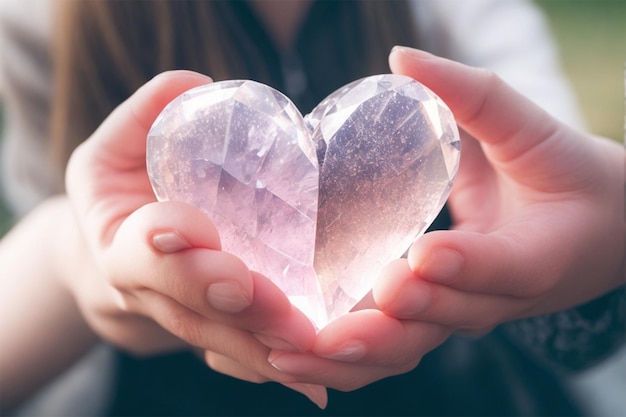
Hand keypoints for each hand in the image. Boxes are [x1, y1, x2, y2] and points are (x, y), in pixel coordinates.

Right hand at [63, 71, 326, 405]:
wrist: (124, 250)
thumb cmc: (122, 189)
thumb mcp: (118, 144)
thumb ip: (149, 111)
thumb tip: (197, 85)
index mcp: (123, 244)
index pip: (137, 251)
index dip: (163, 245)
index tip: (191, 232)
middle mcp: (153, 293)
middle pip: (188, 308)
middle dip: (231, 305)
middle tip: (275, 304)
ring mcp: (187, 318)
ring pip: (223, 341)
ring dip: (265, 345)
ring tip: (312, 347)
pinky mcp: (218, 330)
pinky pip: (245, 355)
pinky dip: (278, 366)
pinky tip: (319, 377)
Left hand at [257, 47, 623, 391]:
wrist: (593, 235)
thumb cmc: (564, 179)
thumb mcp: (531, 131)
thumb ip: (472, 96)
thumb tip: (403, 57)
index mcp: (538, 255)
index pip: (504, 267)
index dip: (464, 266)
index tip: (420, 258)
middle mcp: (496, 298)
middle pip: (444, 324)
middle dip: (387, 327)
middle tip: (332, 330)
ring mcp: (461, 314)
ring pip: (409, 349)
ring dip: (350, 359)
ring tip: (286, 357)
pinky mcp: (434, 317)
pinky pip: (389, 346)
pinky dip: (343, 358)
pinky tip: (288, 357)